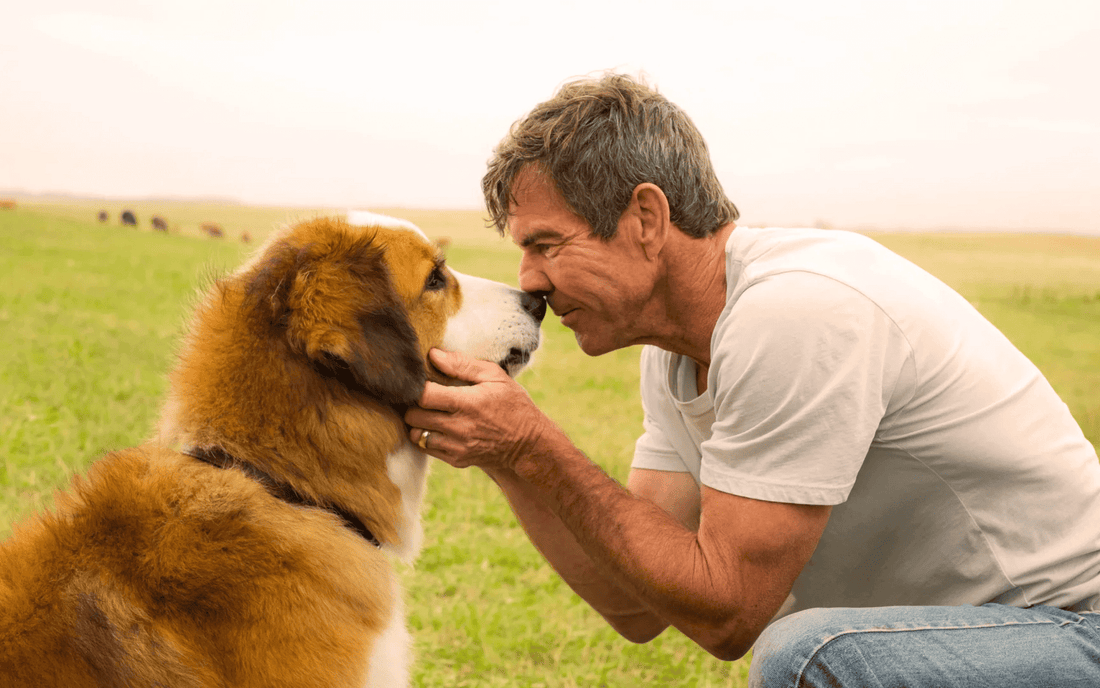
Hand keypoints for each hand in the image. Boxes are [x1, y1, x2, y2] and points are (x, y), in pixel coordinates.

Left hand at [404, 348, 552, 470]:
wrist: (528, 444)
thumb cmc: (512, 404)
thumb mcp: (495, 377)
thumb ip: (463, 365)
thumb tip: (433, 355)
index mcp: (467, 402)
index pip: (423, 395)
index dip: (416, 386)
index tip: (422, 381)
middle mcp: (459, 427)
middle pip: (414, 415)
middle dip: (414, 404)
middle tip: (424, 397)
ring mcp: (457, 446)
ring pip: (416, 434)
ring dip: (418, 423)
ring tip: (430, 412)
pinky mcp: (456, 459)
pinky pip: (426, 448)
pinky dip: (426, 437)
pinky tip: (439, 427)